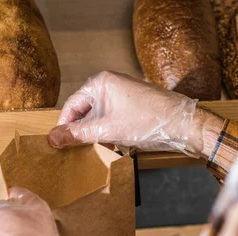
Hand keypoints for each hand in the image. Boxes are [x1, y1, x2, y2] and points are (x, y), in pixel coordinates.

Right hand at [48, 71, 219, 157]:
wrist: (184, 125)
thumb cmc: (149, 121)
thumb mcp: (108, 130)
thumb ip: (78, 134)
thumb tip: (53, 138)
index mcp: (101, 83)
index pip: (71, 105)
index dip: (64, 126)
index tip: (59, 144)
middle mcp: (110, 85)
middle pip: (84, 112)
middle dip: (81, 132)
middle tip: (76, 150)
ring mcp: (122, 96)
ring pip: (98, 118)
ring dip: (96, 135)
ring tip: (98, 150)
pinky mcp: (131, 107)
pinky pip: (111, 120)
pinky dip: (109, 134)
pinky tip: (114, 147)